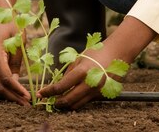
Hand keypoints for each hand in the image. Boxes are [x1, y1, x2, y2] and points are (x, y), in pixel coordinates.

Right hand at [0, 19, 29, 105]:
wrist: (0, 14)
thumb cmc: (12, 24)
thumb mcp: (19, 41)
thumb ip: (17, 61)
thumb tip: (16, 80)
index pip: (6, 78)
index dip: (17, 89)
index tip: (28, 96)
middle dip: (13, 96)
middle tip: (26, 104)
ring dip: (10, 94)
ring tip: (23, 101)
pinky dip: (6, 87)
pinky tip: (17, 92)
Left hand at [38, 16, 155, 109]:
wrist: (118, 54)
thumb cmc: (96, 54)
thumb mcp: (79, 59)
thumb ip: (68, 73)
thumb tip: (58, 86)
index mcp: (81, 72)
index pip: (61, 87)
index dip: (48, 92)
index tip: (40, 94)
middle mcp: (89, 84)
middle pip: (68, 100)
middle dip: (56, 102)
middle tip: (50, 101)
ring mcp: (97, 91)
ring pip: (77, 104)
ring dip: (67, 104)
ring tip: (60, 101)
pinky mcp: (103, 95)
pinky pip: (87, 101)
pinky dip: (79, 100)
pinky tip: (74, 96)